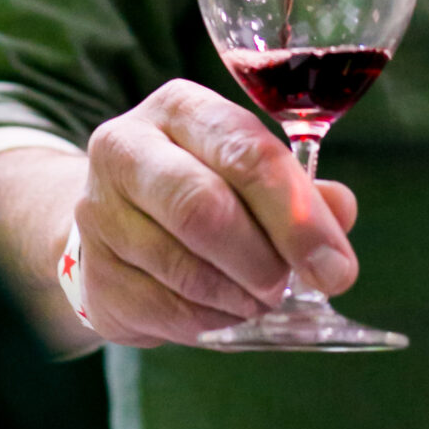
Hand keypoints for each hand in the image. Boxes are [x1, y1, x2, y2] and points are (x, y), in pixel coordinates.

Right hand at [74, 80, 358, 346]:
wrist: (115, 219)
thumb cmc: (200, 183)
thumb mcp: (250, 168)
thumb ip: (302, 188)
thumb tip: (340, 209)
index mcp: (180, 108)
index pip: (245, 152)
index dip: (296, 214)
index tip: (336, 266)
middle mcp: (127, 147)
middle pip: (203, 208)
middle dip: (263, 258)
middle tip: (289, 285)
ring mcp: (98, 210)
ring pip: (182, 267)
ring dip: (238, 296)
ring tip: (261, 298)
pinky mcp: (88, 271)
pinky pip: (163, 309)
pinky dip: (209, 320)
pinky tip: (226, 311)